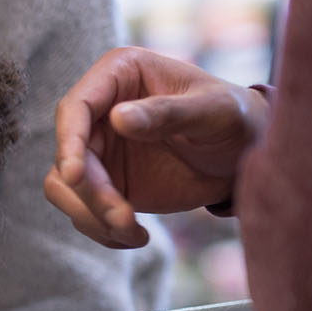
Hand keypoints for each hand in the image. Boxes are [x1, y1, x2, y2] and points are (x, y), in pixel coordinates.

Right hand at [47, 47, 268, 248]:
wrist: (244, 154)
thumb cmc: (233, 117)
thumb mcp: (212, 110)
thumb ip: (167, 112)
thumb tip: (117, 119)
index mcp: (119, 74)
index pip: (75, 107)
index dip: (69, 142)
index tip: (76, 176)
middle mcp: (100, 111)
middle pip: (68, 154)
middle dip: (90, 192)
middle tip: (123, 219)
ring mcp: (100, 148)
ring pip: (66, 186)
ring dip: (91, 215)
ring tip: (131, 232)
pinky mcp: (106, 182)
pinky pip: (85, 209)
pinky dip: (103, 230)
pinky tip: (135, 236)